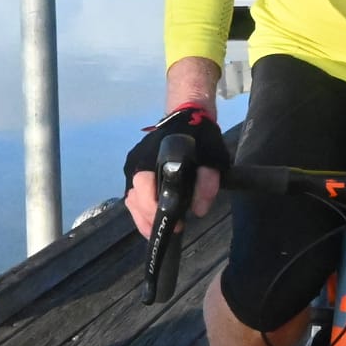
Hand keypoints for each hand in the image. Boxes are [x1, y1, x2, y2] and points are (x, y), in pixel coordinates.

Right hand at [122, 103, 229, 236]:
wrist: (190, 115)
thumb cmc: (201, 138)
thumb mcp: (214, 158)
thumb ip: (208, 183)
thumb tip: (199, 210)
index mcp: (151, 157)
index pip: (143, 187)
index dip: (154, 208)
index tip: (175, 222)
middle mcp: (136, 162)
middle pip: (133, 199)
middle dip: (149, 219)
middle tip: (172, 230)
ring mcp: (133, 166)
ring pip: (131, 200)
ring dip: (144, 218)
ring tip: (164, 229)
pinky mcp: (135, 171)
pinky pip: (134, 195)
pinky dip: (143, 210)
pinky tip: (157, 218)